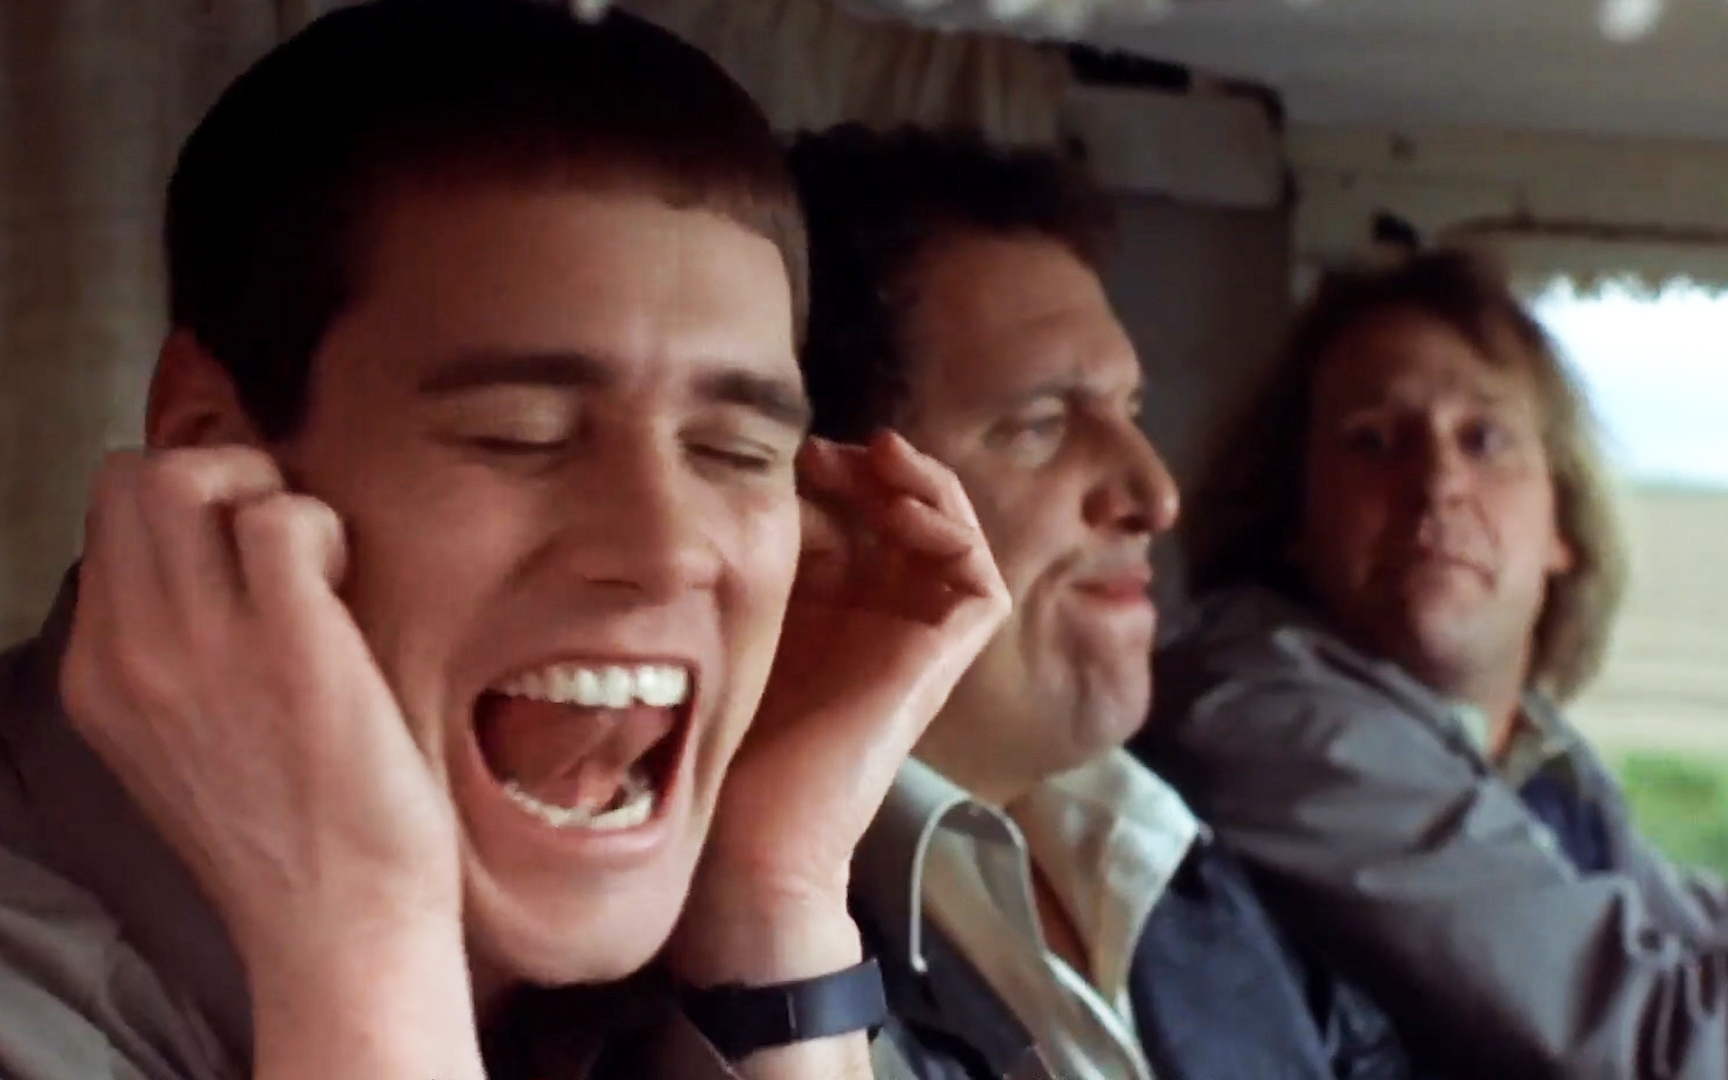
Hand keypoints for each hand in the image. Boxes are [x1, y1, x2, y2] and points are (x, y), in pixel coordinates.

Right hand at [60, 447, 461, 974]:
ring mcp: (204, 647)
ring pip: (181, 476)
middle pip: (128, 480)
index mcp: (99, 678)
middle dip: (212, 473)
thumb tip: (215, 570)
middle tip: (279, 532)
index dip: (186, 512)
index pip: (106, 526)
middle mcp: (131, 653)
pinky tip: (344, 581)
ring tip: (311, 555)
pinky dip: (319, 522)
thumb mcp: (179, 747)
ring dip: (261, 486)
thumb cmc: (287, 837)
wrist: (337, 924)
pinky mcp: (290, 645)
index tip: (246, 553)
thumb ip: (170, 662)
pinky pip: (280, 515)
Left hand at [669, 432, 1009, 984]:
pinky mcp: (946, 658)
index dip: (834, 476)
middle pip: (908, 515)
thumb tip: (772, 478)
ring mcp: (919, 638)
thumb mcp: (745, 617)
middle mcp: (884, 617)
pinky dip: (951, 531)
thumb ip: (768, 555)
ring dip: (923, 486)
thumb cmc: (732, 737)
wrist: (754, 828)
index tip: (789, 454)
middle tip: (829, 449)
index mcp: (835, 608)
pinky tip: (899, 510)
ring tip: (878, 458)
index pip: (856, 517)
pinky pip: (978, 579)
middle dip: (875, 470)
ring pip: (954, 535)